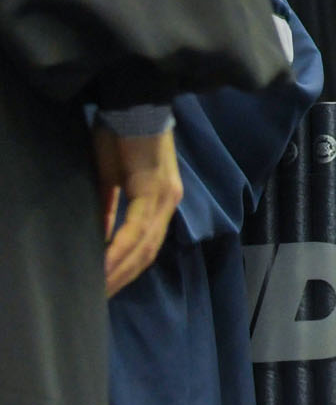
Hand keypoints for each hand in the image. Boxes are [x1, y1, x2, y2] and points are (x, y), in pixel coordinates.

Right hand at [93, 127, 182, 295]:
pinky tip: (103, 265)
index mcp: (162, 201)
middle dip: (123, 277)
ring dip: (120, 269)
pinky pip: (137, 227)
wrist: (135, 106)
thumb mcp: (114, 181)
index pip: (148, 245)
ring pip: (145, 245)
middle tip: (99, 298)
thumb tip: (103, 240)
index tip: (108, 288)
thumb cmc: (122, 139)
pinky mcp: (155, 188)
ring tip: (98, 289)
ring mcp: (166, 196)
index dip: (128, 269)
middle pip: (148, 252)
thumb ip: (111, 210)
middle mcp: (169, 202)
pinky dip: (120, 248)